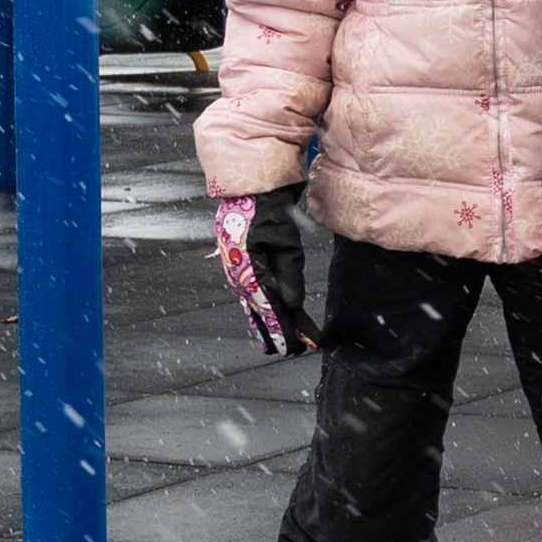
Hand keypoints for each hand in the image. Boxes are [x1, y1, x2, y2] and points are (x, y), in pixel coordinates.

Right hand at [210, 189, 310, 358]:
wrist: (249, 190)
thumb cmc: (267, 213)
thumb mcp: (285, 244)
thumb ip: (289, 276)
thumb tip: (292, 305)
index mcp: (252, 274)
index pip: (273, 311)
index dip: (287, 331)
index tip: (300, 347)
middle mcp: (243, 278)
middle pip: (263, 314)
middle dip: (279, 334)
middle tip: (294, 351)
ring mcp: (240, 274)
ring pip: (257, 307)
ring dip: (271, 324)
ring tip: (284, 342)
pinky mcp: (243, 267)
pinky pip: (254, 294)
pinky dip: (263, 309)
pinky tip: (269, 316)